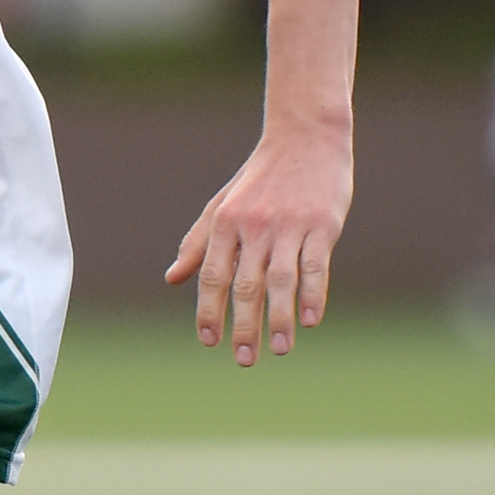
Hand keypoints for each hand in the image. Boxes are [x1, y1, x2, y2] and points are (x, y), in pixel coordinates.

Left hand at [166, 123, 351, 363]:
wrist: (304, 134)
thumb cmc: (261, 176)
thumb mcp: (223, 205)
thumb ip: (198, 243)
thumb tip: (172, 279)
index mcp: (225, 222)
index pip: (213, 275)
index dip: (209, 310)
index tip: (209, 341)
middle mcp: (254, 226)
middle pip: (245, 284)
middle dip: (243, 325)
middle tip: (243, 359)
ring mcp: (289, 225)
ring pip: (281, 280)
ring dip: (279, 318)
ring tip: (280, 350)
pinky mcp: (322, 224)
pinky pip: (316, 265)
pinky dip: (313, 294)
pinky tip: (310, 321)